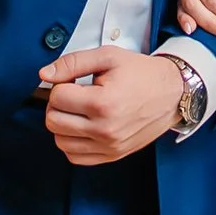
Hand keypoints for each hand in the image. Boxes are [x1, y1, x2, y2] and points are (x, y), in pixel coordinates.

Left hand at [37, 47, 189, 164]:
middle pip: (53, 121)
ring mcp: (109, 146)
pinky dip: (72, 142)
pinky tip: (82, 127)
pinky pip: (75, 157)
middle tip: (73, 95)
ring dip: (63, 124)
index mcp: (103, 103)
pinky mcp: (113, 155)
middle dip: (57, 105)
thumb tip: (44, 74)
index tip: (75, 82)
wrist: (172, 93)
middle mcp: (105, 129)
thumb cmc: (141, 73)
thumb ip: (73, 63)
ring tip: (79, 111)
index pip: (57, 98)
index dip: (61, 85)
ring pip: (60, 141)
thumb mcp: (108, 57)